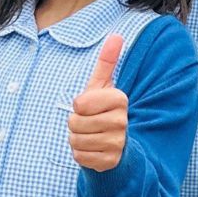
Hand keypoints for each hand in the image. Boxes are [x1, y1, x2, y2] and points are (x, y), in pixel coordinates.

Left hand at [69, 35, 128, 171]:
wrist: (114, 143)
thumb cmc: (103, 110)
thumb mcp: (102, 86)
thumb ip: (107, 61)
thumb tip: (116, 35)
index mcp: (119, 99)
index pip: (80, 104)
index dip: (78, 106)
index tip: (89, 107)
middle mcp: (122, 121)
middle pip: (75, 123)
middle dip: (75, 124)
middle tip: (87, 123)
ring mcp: (118, 143)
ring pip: (76, 140)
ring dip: (76, 139)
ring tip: (89, 135)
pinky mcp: (111, 161)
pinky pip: (80, 156)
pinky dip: (80, 154)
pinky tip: (92, 149)